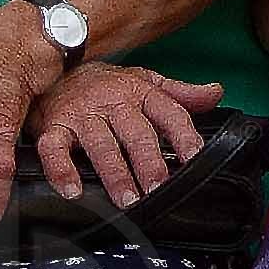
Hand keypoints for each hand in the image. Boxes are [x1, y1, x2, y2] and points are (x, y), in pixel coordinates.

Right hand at [30, 61, 223, 207]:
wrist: (56, 69)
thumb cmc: (105, 84)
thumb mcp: (144, 81)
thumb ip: (179, 93)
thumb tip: (215, 93)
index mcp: (139, 91)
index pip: (168, 112)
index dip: (183, 134)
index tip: (194, 157)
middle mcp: (112, 102)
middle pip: (135, 132)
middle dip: (148, 161)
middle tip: (157, 187)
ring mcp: (82, 115)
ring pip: (100, 143)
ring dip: (114, 172)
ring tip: (126, 198)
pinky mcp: (53, 127)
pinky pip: (54, 149)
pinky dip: (61, 170)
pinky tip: (72, 190)